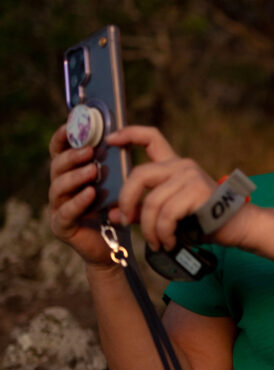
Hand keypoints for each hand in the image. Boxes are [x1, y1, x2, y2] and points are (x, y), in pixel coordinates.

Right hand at [48, 124, 116, 268]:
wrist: (114, 244)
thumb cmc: (114, 207)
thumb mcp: (117, 179)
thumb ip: (115, 159)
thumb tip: (120, 134)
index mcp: (70, 172)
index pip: (58, 150)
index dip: (62, 137)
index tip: (71, 125)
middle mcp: (60, 187)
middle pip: (56, 166)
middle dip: (72, 157)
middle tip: (89, 151)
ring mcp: (57, 207)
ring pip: (58, 187)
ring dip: (75, 177)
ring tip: (92, 171)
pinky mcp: (61, 226)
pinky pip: (65, 212)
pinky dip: (78, 202)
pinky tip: (90, 194)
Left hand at [107, 126, 221, 251]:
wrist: (236, 227)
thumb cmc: (202, 220)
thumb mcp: (168, 215)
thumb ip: (142, 211)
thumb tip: (114, 215)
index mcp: (174, 165)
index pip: (151, 138)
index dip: (128, 134)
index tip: (111, 140)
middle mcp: (182, 165)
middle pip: (139, 174)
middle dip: (126, 200)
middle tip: (126, 221)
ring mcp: (190, 176)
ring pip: (152, 202)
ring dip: (149, 228)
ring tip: (156, 242)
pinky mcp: (197, 191)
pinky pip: (167, 215)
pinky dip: (163, 233)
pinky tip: (168, 242)